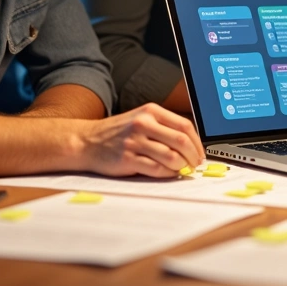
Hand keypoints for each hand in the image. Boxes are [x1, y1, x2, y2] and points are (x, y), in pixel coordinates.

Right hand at [78, 103, 205, 177]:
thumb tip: (191, 144)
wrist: (86, 141)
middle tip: (194, 165)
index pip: (185, 126)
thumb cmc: (117, 133)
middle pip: (181, 141)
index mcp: (151, 111)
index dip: (197, 142)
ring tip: (180, 169)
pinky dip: (166, 174)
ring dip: (181, 167)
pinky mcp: (127, 159)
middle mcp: (143, 123)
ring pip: (171, 157)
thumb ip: (164, 127)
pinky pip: (156, 169)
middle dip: (193, 156)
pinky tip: (167, 173)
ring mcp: (135, 141)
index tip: (200, 153)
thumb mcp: (141, 119)